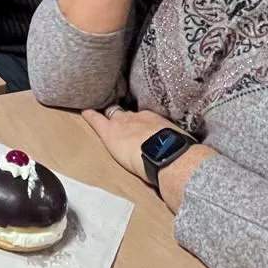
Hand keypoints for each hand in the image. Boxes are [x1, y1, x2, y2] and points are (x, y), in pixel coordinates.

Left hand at [82, 107, 214, 211]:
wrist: (167, 154)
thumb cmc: (178, 153)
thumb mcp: (177, 144)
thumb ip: (173, 145)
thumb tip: (182, 155)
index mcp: (156, 120)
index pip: (144, 120)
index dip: (139, 124)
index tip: (140, 128)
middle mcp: (139, 117)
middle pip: (127, 115)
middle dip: (123, 118)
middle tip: (120, 119)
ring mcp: (123, 123)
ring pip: (113, 116)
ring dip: (109, 117)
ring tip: (100, 113)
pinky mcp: (111, 133)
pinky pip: (98, 120)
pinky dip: (91, 117)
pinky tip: (85, 112)